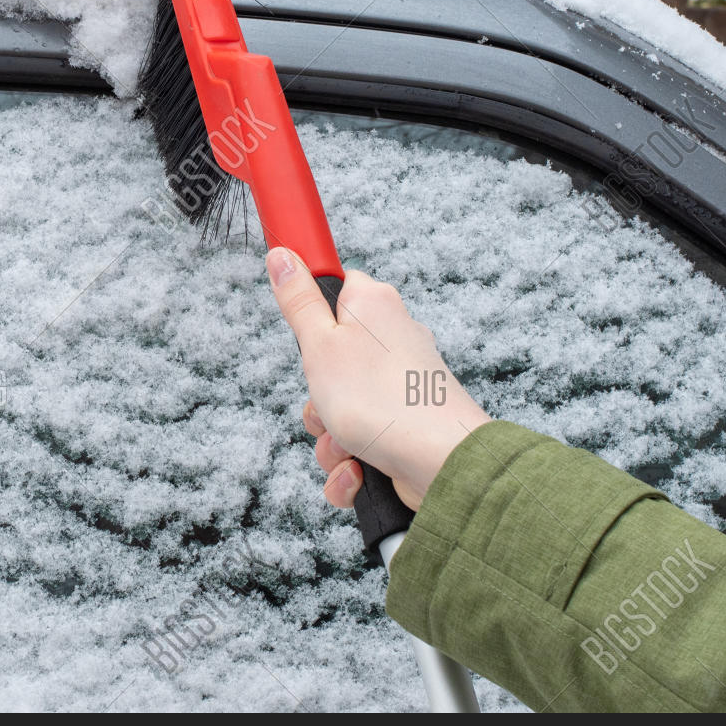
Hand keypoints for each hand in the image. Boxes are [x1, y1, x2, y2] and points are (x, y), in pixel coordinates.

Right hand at [266, 248, 489, 510]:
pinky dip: (353, 463)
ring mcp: (399, 386)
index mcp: (373, 306)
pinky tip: (359, 471)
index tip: (303, 334)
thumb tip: (282, 254)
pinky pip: (360, 443)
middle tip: (325, 404)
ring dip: (331, 439)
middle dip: (316, 398)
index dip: (311, 314)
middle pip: (328, 361)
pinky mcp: (403, 426)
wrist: (442, 463)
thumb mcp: (319, 344)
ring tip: (346, 447)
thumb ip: (298, 301)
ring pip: (340, 409)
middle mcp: (391, 340)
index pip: (335, 289)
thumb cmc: (382, 400)